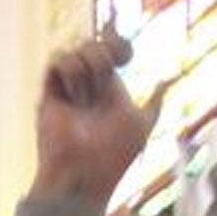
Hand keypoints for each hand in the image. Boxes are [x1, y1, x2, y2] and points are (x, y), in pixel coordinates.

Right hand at [31, 34, 162, 204]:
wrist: (82, 175)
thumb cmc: (112, 156)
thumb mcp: (142, 125)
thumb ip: (154, 103)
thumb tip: (169, 80)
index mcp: (108, 89)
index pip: (111, 48)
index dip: (118, 40)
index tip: (126, 57)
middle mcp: (86, 86)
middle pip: (95, 42)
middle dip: (107, 53)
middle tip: (108, 81)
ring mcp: (65, 89)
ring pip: (77, 47)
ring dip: (89, 71)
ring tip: (87, 101)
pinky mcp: (47, 93)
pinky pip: (57, 59)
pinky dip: (71, 73)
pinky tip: (75, 97)